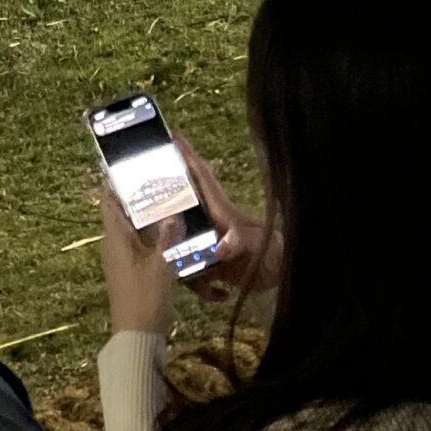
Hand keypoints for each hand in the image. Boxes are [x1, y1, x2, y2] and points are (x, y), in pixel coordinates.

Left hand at [99, 182, 175, 336]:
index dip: (115, 181)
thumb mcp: (162, 264)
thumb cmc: (145, 296)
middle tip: (161, 179)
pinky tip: (173, 233)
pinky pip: (140, 244)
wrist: (137, 336)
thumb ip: (167, 235)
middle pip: (123, 211)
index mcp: (115, 236)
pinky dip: (153, 235)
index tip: (129, 163)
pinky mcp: (132, 271)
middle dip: (138, 196)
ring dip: (148, 216)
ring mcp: (122, 258)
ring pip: (134, 228)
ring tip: (171, 201)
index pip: (109, 200)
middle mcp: (114, 243)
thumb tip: (173, 210)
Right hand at [176, 135, 281, 303]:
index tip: (170, 135)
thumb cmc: (273, 253)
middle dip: (164, 214)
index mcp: (219, 209)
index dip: (186, 155)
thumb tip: (220, 247)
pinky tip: (221, 295)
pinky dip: (204, 289)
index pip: (200, 177)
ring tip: (203, 281)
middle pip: (179, 211)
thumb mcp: (257, 244)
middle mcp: (209, 224)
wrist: (284, 279)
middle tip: (145, 216)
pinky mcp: (211, 267)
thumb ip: (239, 241)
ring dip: (185, 267)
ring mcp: (208, 245)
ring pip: (181, 248)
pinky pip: (194, 277)